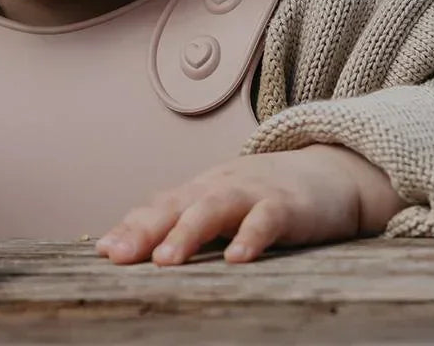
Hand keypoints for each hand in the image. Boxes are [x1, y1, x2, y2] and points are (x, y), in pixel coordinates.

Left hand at [96, 144, 406, 265]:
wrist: (330, 172)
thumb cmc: (267, 196)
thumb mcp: (225, 205)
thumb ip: (190, 223)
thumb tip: (147, 251)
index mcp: (200, 191)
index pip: (158, 207)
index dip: (130, 226)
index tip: (104, 249)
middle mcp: (218, 187)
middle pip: (174, 205)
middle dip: (143, 230)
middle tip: (118, 255)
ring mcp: (251, 193)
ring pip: (212, 208)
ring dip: (186, 234)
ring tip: (164, 261)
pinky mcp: (287, 206)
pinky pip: (266, 220)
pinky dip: (250, 238)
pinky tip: (236, 260)